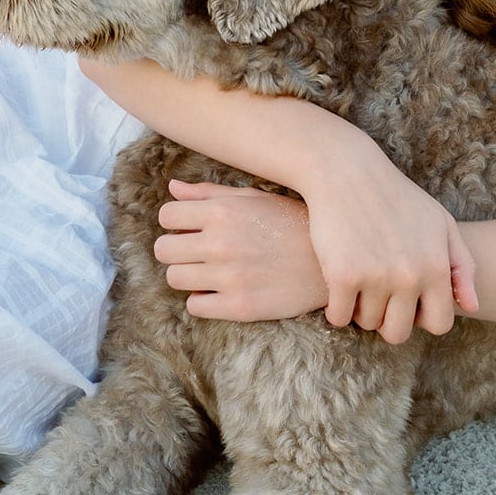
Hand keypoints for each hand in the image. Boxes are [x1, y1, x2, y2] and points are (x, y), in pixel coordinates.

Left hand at [154, 179, 328, 321]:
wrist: (332, 260)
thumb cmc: (292, 223)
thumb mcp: (254, 198)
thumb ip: (210, 194)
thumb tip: (173, 189)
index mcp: (222, 211)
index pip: (167, 216)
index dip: (176, 222)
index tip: (190, 229)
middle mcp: (221, 242)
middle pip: (163, 250)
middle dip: (176, 250)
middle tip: (197, 253)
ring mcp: (229, 276)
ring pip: (175, 278)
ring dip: (188, 275)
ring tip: (209, 272)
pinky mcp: (240, 306)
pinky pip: (195, 306)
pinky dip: (202, 300)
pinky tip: (221, 291)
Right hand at [301, 141, 477, 343]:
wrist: (347, 171)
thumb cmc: (397, 197)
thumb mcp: (440, 223)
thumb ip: (462, 266)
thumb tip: (472, 306)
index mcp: (437, 267)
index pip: (439, 324)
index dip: (422, 317)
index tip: (408, 300)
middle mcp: (410, 276)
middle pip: (399, 332)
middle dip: (387, 319)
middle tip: (379, 294)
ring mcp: (376, 277)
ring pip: (367, 323)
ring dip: (360, 308)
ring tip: (359, 280)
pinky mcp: (342, 275)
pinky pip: (338, 316)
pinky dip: (336, 307)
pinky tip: (338, 284)